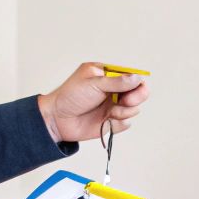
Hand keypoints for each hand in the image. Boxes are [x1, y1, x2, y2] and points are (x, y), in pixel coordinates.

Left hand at [36, 62, 150, 143]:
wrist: (58, 119)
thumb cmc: (71, 95)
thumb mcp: (94, 83)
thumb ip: (118, 82)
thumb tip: (138, 78)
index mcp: (108, 75)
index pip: (132, 76)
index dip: (137, 83)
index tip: (134, 88)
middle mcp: (113, 90)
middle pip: (139, 92)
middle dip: (136, 98)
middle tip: (125, 101)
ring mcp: (113, 106)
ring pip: (134, 109)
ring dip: (124, 111)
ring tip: (110, 113)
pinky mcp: (112, 122)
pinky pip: (126, 124)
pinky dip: (118, 123)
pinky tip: (106, 122)